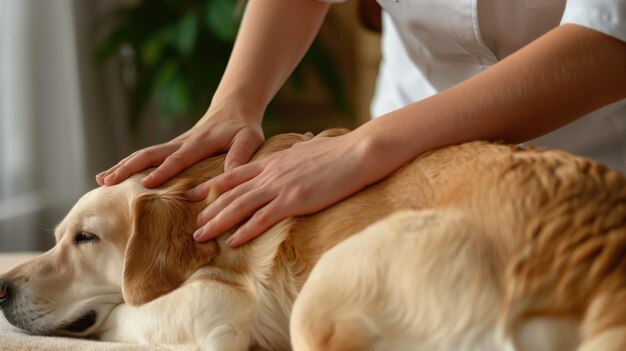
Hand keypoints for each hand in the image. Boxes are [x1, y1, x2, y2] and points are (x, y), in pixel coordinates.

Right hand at [96, 109, 263, 187]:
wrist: (234, 109)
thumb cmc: (243, 128)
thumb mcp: (249, 140)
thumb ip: (241, 156)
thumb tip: (232, 175)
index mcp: (199, 143)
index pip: (178, 159)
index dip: (163, 171)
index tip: (146, 184)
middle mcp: (182, 142)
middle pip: (150, 154)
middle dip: (128, 168)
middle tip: (106, 182)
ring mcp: (174, 144)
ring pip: (144, 154)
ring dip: (122, 166)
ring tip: (100, 180)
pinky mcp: (172, 147)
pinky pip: (148, 156)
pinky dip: (130, 165)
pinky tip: (115, 176)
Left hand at [186, 130, 385, 246]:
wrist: (358, 152)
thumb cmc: (339, 151)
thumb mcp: (310, 147)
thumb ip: (298, 149)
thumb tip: (300, 146)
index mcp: (273, 161)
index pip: (234, 174)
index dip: (212, 186)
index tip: (195, 195)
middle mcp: (270, 174)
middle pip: (231, 192)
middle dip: (209, 209)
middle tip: (192, 224)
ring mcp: (280, 187)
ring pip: (239, 206)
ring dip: (217, 222)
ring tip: (200, 236)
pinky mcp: (294, 201)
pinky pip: (262, 219)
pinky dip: (245, 231)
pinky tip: (232, 242)